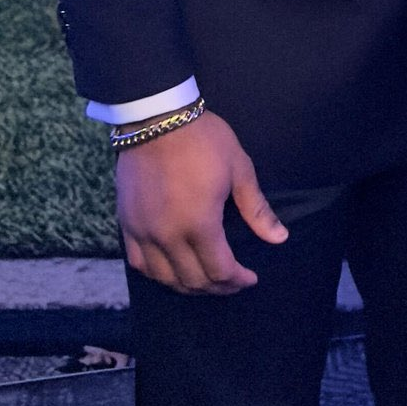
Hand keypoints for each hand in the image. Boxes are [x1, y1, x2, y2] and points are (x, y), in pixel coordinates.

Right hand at [116, 110, 287, 294]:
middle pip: (192, 280)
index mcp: (199, 223)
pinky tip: (171, 271)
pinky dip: (158, 274)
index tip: (250, 278)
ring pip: (164, 277)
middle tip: (232, 283)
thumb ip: (257, 209)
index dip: (238, 280)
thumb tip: (279, 238)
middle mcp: (168, 235)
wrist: (155, 118)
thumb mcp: (239, 168)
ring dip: (187, 286)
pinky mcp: (127, 223)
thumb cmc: (204, 140)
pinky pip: (139, 262)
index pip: (220, 270)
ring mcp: (143, 231)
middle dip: (217, 288)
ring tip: (205, 282)